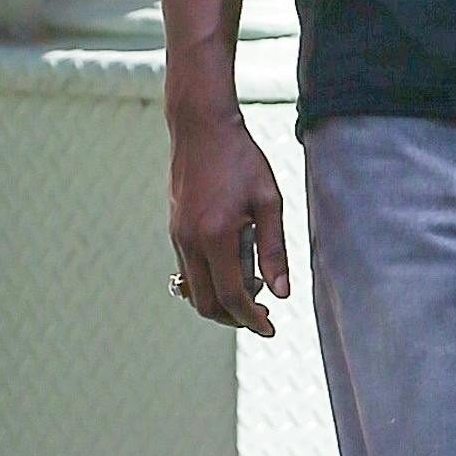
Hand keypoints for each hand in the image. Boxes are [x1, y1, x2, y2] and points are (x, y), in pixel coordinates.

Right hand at [168, 105, 290, 334]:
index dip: (252, 319)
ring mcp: (177, 236)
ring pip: (194, 291)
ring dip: (221, 301)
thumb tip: (281, 293)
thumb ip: (274, 249)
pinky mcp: (174, 230)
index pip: (231, 296)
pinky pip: (189, 271)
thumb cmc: (240, 159)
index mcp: (215, 236)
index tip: (270, 327)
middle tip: (262, 316)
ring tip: (252, 292)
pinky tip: (233, 271)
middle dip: (234, 318)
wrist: (201, 128)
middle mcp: (189, 241)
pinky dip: (209, 283)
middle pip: (206, 303)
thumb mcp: (268, 201)